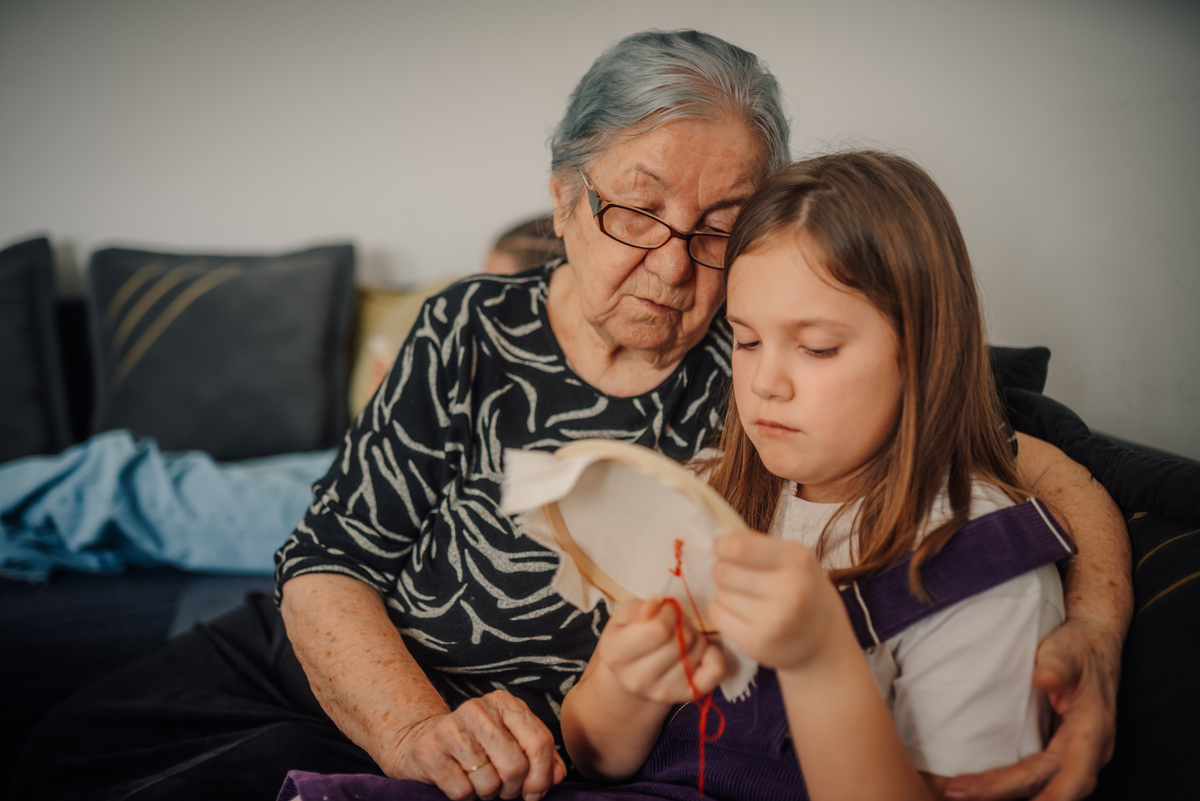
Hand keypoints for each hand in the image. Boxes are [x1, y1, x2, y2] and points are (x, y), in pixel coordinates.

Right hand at [387, 691, 565, 800]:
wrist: (424, 741)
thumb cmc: (478, 746)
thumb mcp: (512, 741)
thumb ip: (541, 756)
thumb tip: (558, 775)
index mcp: (505, 702)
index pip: (539, 741)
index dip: (542, 776)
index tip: (534, 793)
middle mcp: (478, 708)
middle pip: (516, 766)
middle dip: (513, 790)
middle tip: (505, 791)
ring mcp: (452, 727)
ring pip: (489, 783)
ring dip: (488, 794)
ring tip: (480, 782)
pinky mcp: (430, 749)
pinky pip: (462, 791)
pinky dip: (466, 797)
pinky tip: (460, 781)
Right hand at [597, 598, 724, 703]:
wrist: (632, 677)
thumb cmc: (629, 638)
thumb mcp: (624, 617)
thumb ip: (637, 608)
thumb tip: (654, 607)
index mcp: (617, 654)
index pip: (658, 629)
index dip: (667, 612)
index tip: (663, 611)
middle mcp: (638, 679)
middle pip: (681, 640)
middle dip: (682, 623)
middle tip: (673, 624)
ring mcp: (664, 692)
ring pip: (697, 649)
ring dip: (695, 635)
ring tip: (680, 637)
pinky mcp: (687, 696)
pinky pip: (715, 670)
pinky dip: (714, 654)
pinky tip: (699, 650)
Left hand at [709, 533, 842, 671]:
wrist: (824, 639)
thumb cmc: (802, 590)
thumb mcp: (792, 558)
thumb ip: (757, 543)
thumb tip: (718, 538)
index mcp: (798, 560)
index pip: (739, 547)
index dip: (722, 546)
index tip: (722, 549)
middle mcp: (790, 591)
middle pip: (724, 571)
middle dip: (724, 570)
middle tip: (738, 577)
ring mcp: (774, 620)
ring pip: (719, 594)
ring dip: (724, 593)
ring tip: (746, 598)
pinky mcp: (757, 643)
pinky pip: (717, 615)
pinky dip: (722, 611)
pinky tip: (740, 614)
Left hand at [943, 617, 1119, 800]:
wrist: (1091, 643)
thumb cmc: (1078, 648)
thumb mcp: (1068, 651)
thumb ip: (1058, 665)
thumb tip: (1044, 678)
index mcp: (1094, 733)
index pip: (1074, 775)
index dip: (1052, 796)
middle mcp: (1086, 752)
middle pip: (1045, 785)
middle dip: (1003, 792)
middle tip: (957, 791)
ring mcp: (1071, 753)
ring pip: (1039, 785)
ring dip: (1001, 792)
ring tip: (959, 792)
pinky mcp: (1056, 750)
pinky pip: (1033, 774)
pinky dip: (1007, 783)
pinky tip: (978, 784)